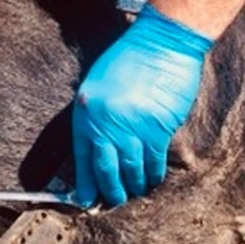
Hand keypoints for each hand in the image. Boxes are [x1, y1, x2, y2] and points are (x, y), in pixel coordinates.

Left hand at [73, 4, 212, 206]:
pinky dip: (153, 174)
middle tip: (112, 201)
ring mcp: (133, 127)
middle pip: (106, 169)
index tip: (86, 199)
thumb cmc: (130, 56)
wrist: (162, 42)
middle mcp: (107, 122)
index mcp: (87, 110)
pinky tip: (152, 179)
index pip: (83, 156)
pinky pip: (153, 160)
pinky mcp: (158, 128)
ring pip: (131, 169)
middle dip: (110, 190)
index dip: (85, 182)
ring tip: (134, 192)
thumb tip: (99, 144)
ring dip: (133, 185)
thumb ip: (96, 113)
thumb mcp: (100, 82)